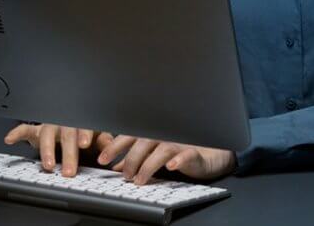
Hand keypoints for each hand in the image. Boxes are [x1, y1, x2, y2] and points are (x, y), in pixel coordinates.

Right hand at [3, 123, 114, 176]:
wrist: (72, 123)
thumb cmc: (85, 132)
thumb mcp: (97, 136)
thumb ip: (104, 141)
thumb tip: (110, 148)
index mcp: (82, 122)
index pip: (84, 126)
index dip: (84, 134)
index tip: (84, 144)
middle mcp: (65, 122)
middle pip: (66, 134)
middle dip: (67, 153)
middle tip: (69, 170)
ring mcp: (50, 126)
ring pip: (46, 134)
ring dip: (46, 150)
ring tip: (48, 165)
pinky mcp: (36, 131)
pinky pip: (25, 130)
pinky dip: (16, 133)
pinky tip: (10, 139)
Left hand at [96, 134, 236, 184]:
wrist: (212, 152)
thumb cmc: (182, 149)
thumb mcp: (155, 154)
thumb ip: (137, 158)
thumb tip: (117, 167)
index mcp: (153, 132)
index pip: (130, 135)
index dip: (115, 146)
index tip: (102, 159)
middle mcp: (165, 134)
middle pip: (143, 142)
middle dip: (131, 159)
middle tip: (125, 176)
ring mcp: (180, 142)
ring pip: (161, 149)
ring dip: (148, 165)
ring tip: (140, 180)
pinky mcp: (195, 152)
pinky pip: (186, 154)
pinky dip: (178, 160)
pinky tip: (171, 166)